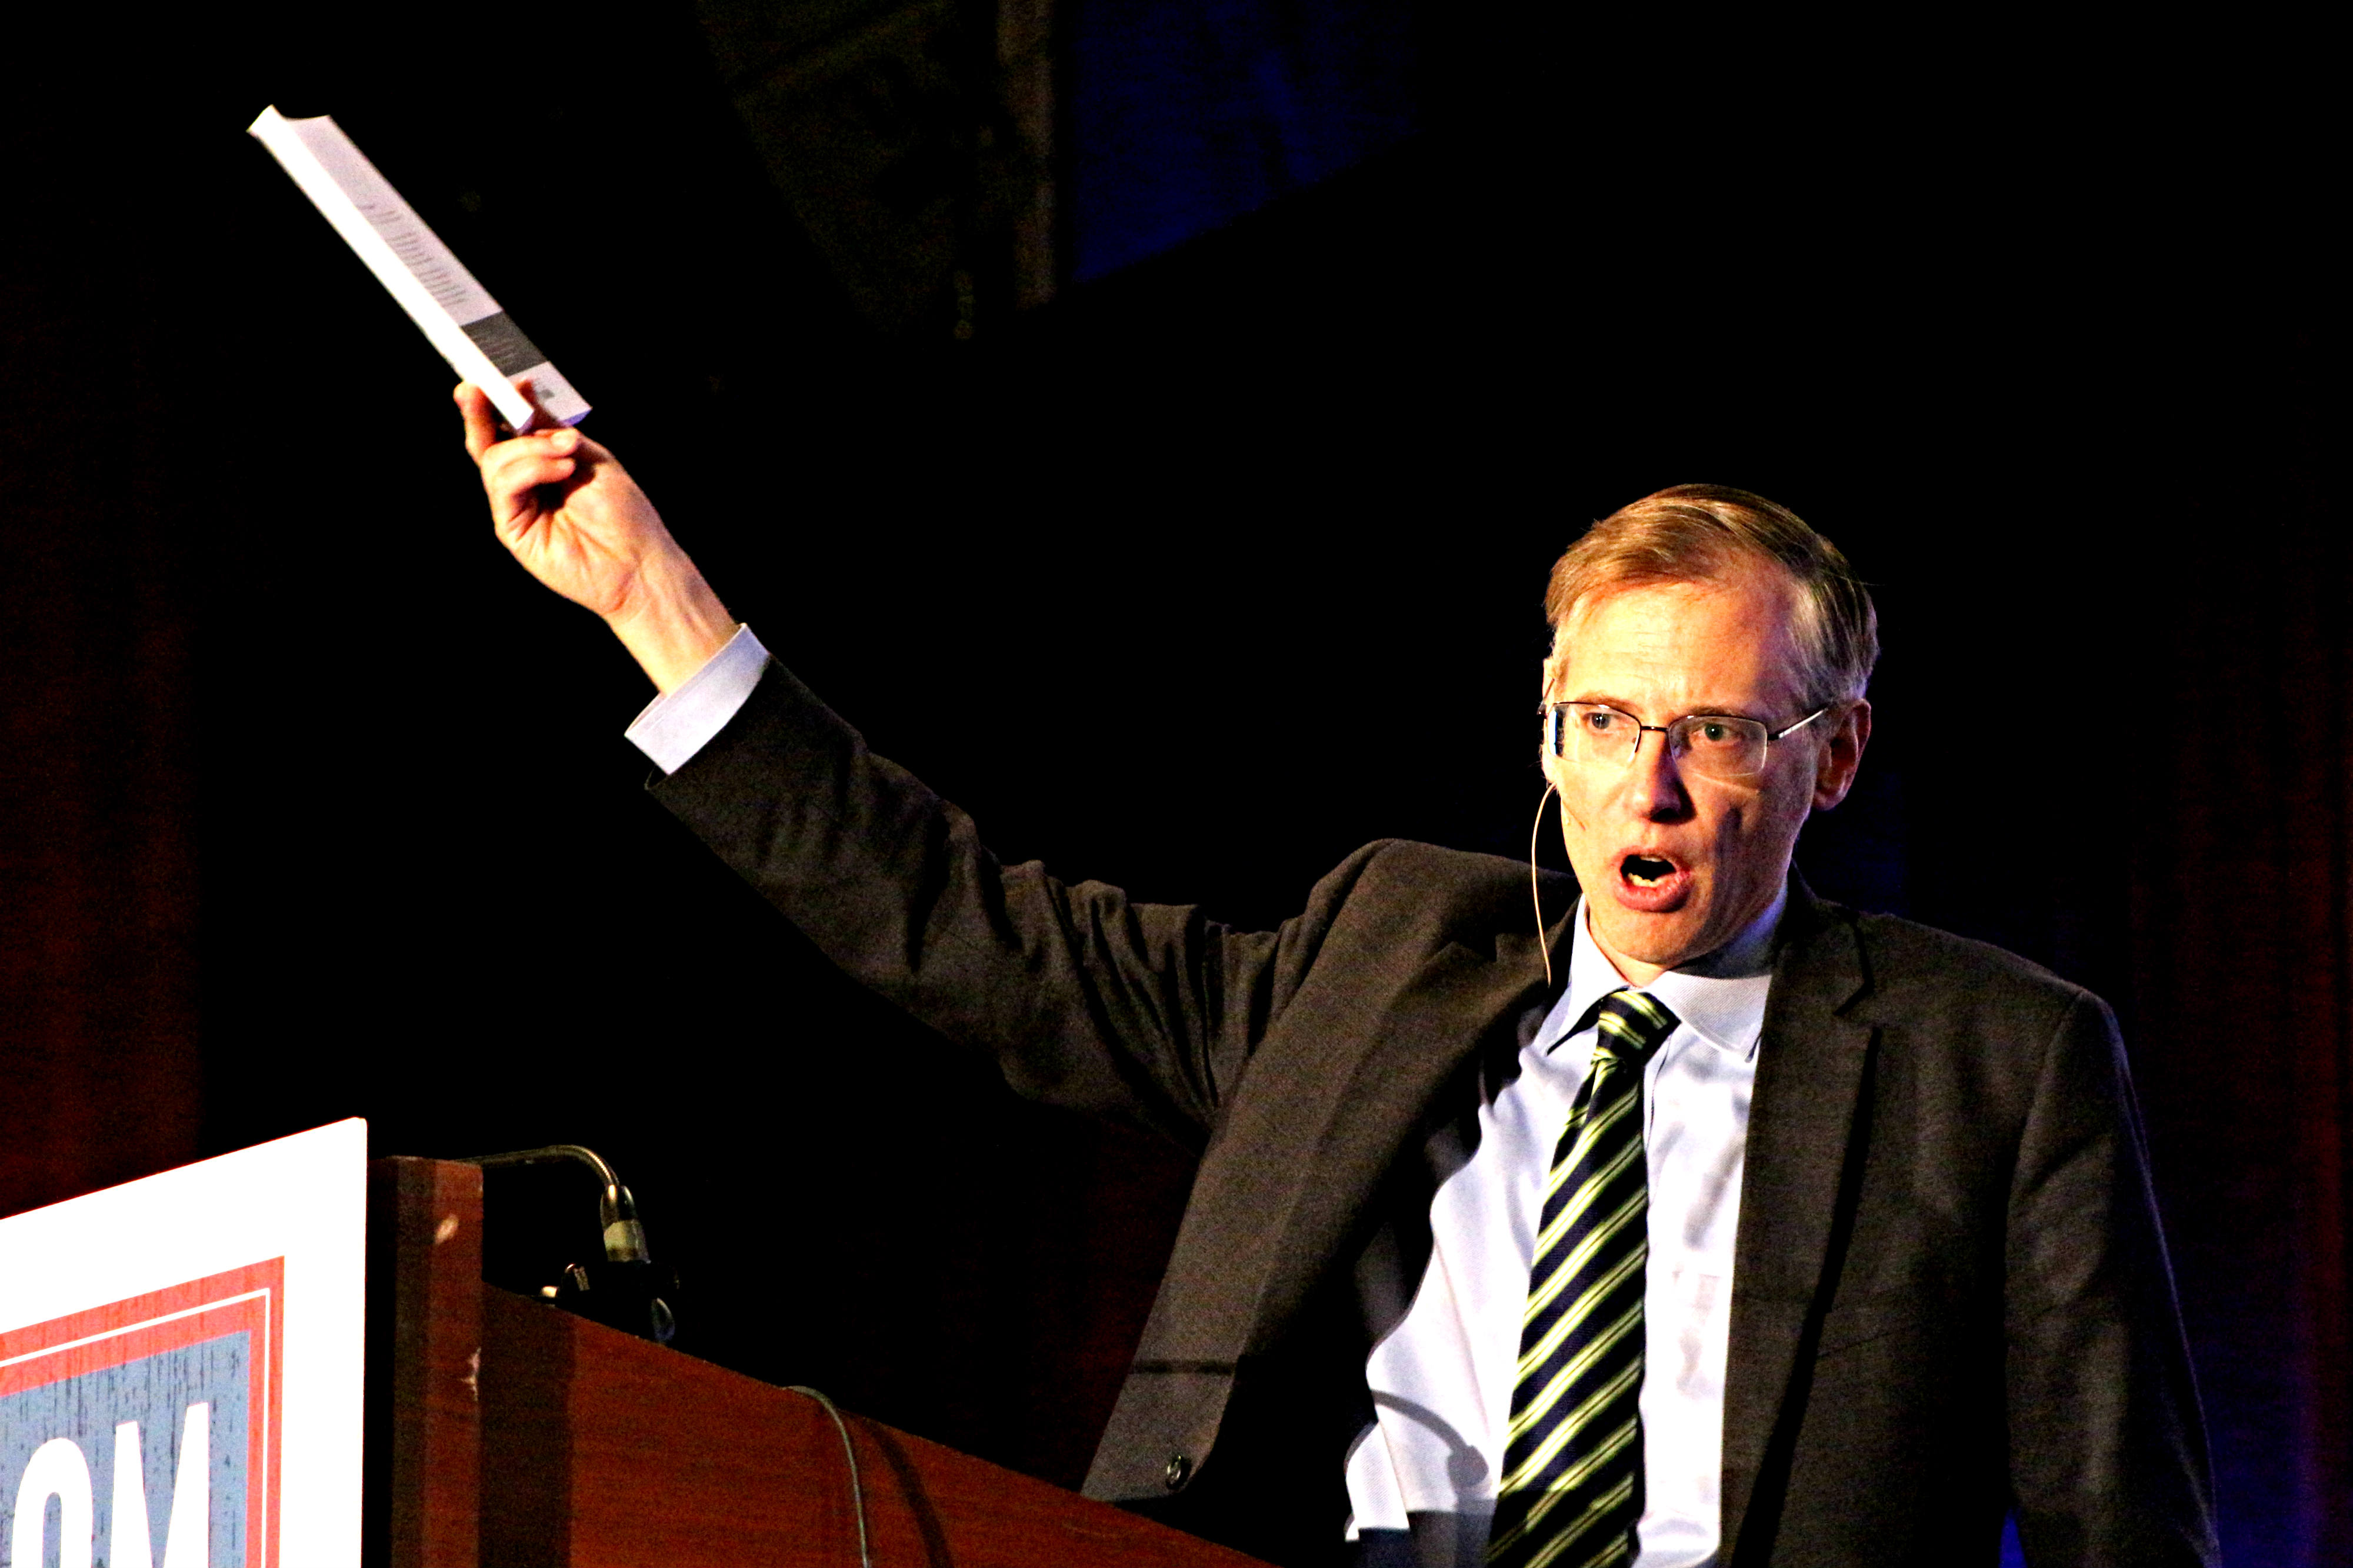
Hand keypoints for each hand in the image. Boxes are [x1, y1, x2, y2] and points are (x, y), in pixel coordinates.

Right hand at [458, 383, 734, 689]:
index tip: (507, 380)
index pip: (509, 429)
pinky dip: (531, 468)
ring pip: (494, 460)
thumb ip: (550, 428)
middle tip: (475, 389)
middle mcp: (524, 484)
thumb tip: (522, 390)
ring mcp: (515, 506)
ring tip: (568, 452)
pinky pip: (504, 486)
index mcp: (543, 463)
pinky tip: (562, 467)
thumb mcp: (589, 456)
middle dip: (479, 413)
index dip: (500, 403)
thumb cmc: (623, 512)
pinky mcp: (512, 528)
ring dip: (530, 446)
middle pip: (487, 443)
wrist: (639, 560)